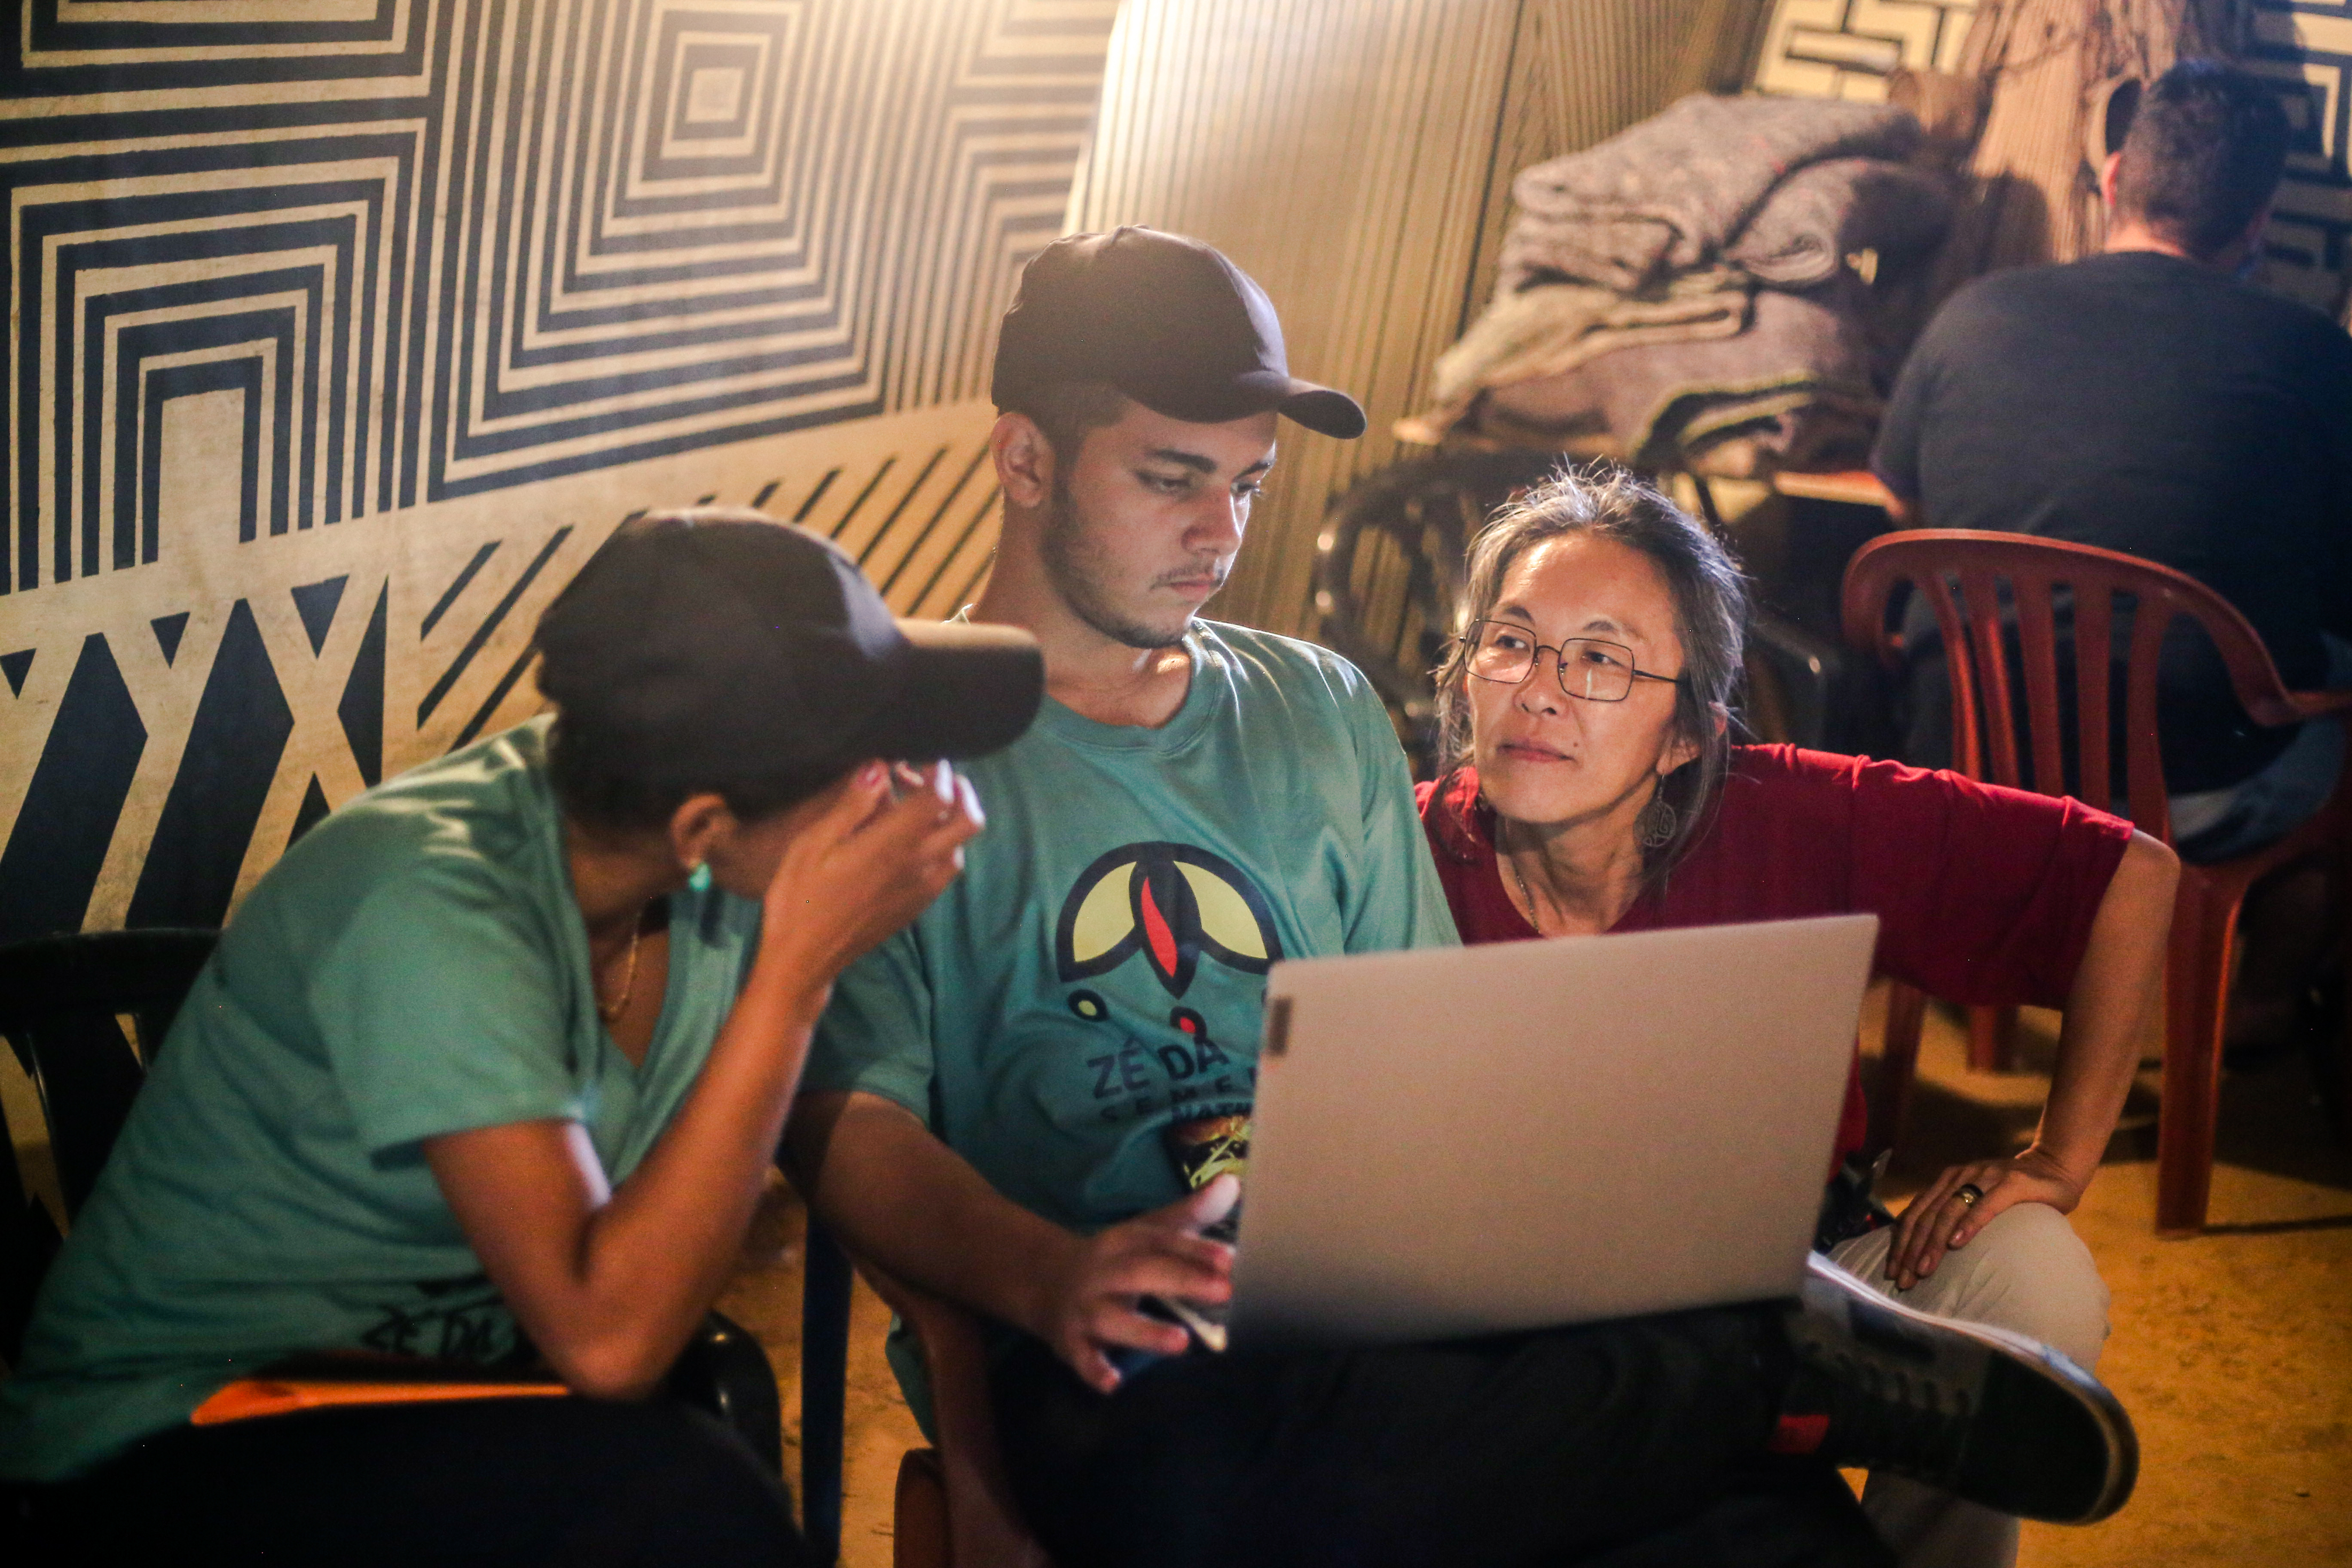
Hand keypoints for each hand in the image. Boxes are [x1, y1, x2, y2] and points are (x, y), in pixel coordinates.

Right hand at [760, 760, 983, 984]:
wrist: (804, 957)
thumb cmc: (799, 897)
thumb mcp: (814, 843)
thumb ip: (853, 804)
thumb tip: (880, 766)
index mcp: (892, 845)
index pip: (939, 797)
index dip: (938, 771)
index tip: (921, 758)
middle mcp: (918, 866)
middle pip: (968, 821)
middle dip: (960, 790)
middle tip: (934, 777)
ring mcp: (922, 889)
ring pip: (961, 845)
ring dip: (952, 819)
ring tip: (921, 806)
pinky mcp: (918, 906)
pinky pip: (947, 869)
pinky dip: (944, 845)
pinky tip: (915, 841)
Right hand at [1036, 1176, 1238, 1392]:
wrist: (1044, 1281)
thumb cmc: (1114, 1260)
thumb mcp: (1145, 1233)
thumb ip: (1189, 1214)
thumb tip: (1233, 1183)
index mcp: (1124, 1241)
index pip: (1161, 1241)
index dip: (1195, 1249)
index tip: (1231, 1259)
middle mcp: (1103, 1271)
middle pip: (1141, 1272)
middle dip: (1181, 1280)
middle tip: (1224, 1291)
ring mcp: (1085, 1307)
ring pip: (1112, 1319)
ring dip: (1145, 1331)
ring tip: (1182, 1342)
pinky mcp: (1071, 1341)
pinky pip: (1081, 1357)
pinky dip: (1094, 1369)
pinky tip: (1112, 1383)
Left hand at [1885, 1148, 2084, 1289]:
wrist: (2054, 1168)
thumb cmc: (2012, 1192)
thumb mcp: (1975, 1200)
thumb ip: (1952, 1215)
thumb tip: (1922, 1250)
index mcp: (1946, 1181)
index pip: (1915, 1214)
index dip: (1900, 1243)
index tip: (1892, 1272)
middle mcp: (1960, 1176)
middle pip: (1926, 1215)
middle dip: (1911, 1250)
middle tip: (1903, 1279)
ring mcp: (1984, 1176)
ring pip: (1949, 1211)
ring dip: (1933, 1243)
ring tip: (1923, 1269)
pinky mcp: (2012, 1183)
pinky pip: (1985, 1205)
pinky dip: (1969, 1224)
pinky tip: (1956, 1244)